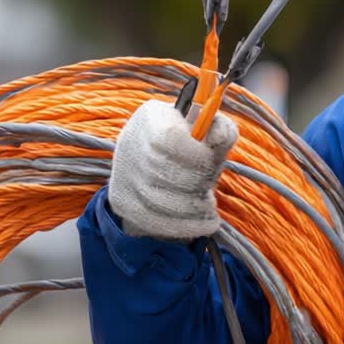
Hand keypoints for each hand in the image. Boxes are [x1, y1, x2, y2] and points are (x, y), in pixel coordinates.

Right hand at [108, 99, 238, 240]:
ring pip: (159, 201)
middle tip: (209, 186)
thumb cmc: (191, 144)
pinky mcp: (122, 202)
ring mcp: (122, 174)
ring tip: (208, 204)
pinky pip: (155, 221)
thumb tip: (219, 136)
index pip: (170, 139)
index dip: (196, 155)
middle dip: (196, 183)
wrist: (155, 160)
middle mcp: (130, 143)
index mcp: (152, 117)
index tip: (212, 161)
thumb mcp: (209, 132)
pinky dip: (187, 226)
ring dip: (193, 207)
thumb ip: (222, 129)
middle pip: (165, 172)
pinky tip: (205, 222)